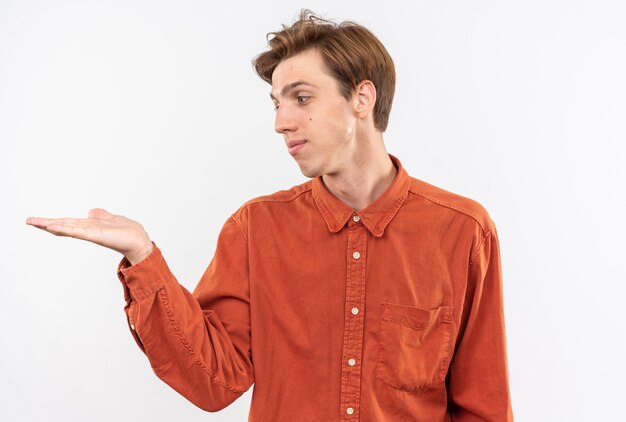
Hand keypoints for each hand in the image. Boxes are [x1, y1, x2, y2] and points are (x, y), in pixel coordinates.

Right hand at [26, 208, 152, 264]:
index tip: (39, 220)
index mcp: (90, 225)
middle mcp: (88, 229)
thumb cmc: (128, 232)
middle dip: (46, 223)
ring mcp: (90, 233)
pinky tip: (54, 227)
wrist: (139, 241)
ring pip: (68, 227)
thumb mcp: (112, 218)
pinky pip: (78, 231)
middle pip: (64, 224)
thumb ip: (101, 215)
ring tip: (37, 222)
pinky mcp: (95, 235)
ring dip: (52, 225)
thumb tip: (91, 211)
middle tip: (29, 221)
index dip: (54, 220)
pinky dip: (66, 229)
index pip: (68, 222)